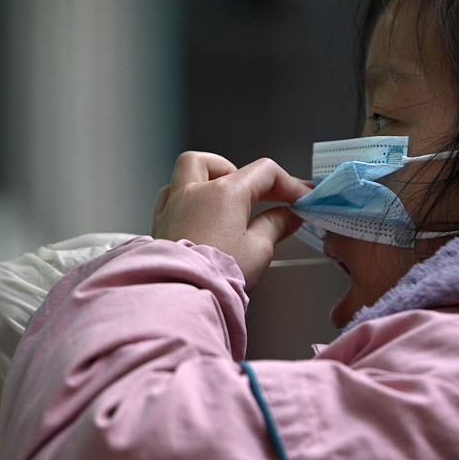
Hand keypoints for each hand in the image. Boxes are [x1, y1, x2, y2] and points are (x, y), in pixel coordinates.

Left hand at [151, 153, 309, 285]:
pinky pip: (170, 195)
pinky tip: (197, 211)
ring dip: (208, 177)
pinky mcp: (159, 223)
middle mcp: (196, 192)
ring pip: (188, 170)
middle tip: (260, 193)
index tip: (299, 197)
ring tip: (224, 196)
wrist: (181, 296)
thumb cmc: (217, 276)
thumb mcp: (259, 250)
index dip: (288, 183)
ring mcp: (173, 205)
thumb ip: (275, 226)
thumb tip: (287, 216)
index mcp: (225, 193)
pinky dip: (187, 196)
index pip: (264, 172)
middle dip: (242, 172)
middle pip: (220, 163)